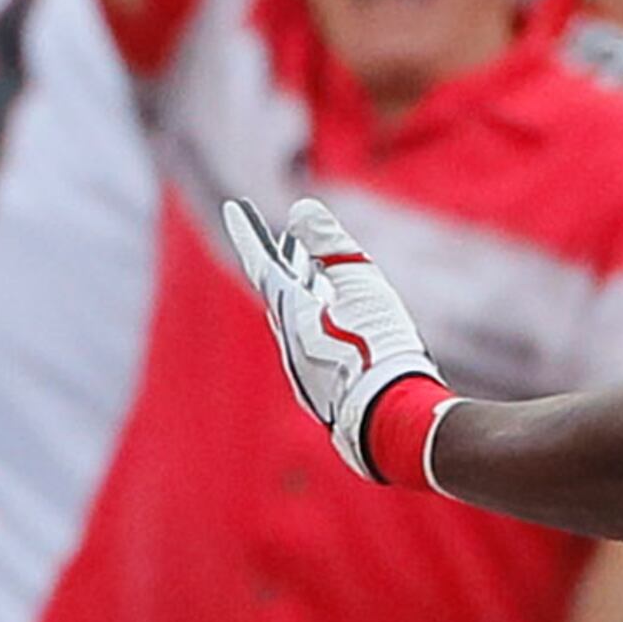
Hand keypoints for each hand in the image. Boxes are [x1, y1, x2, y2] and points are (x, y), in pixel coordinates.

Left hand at [222, 197, 444, 480]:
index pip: (263, 264)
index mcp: (292, 314)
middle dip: (286, 264)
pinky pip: (312, 346)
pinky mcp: (322, 389)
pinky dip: (321, 323)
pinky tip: (340, 326)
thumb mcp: (362, 285)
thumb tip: (301, 208)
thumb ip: (332, 244)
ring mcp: (303, 370)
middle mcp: (289, 342)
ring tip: (318, 275)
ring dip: (306, 294)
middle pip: (281, 292)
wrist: (388, 413)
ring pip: (297, 321)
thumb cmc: (377, 344)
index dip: (248, 234)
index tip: (234, 208)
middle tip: (290, 240)